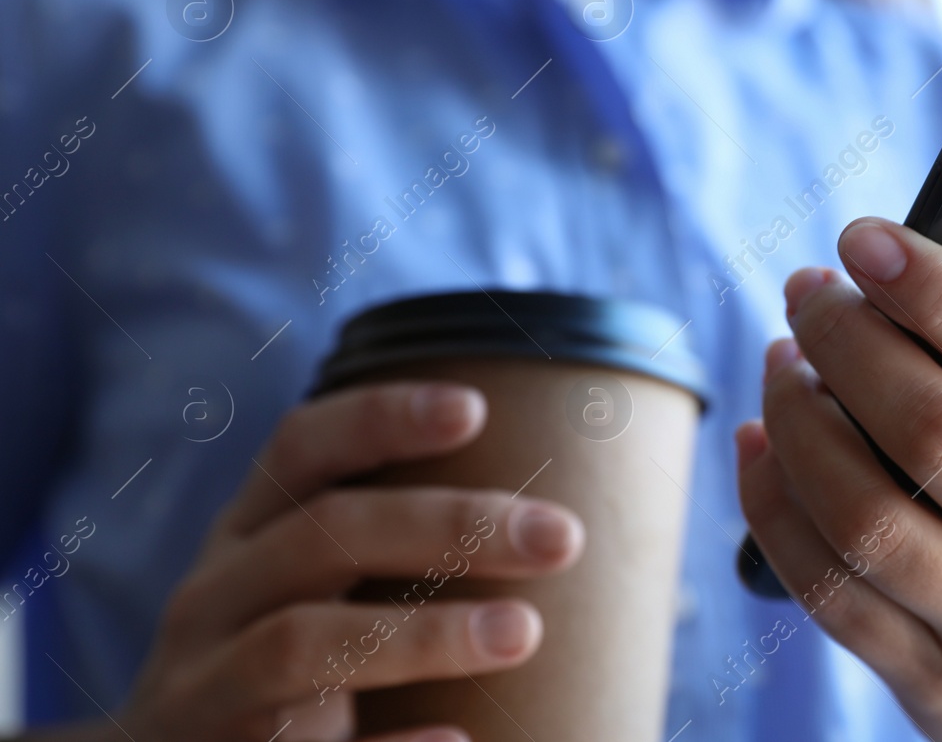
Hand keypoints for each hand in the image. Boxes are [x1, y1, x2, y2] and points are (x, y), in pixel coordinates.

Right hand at [119, 382, 584, 741]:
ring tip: (523, 632)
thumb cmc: (276, 664)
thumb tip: (538, 510)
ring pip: (300, 641)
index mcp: (242, 536)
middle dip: (449, 524)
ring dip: (421, 633)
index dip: (381, 418)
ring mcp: (204, 689)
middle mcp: (212, 600)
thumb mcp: (300, 585)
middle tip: (561, 536)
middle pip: (324, 534)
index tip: (476, 407)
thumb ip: (376, 539)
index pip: (299, 449)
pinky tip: (460, 737)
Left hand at [737, 218, 941, 741]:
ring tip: (782, 360)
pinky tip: (760, 443)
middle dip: (848, 340)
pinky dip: (772, 509)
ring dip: (800, 420)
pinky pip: (828, 589)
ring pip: (865, 513)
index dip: (938, 290)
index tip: (870, 241)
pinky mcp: (928, 678)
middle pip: (933, 429)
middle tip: (810, 290)